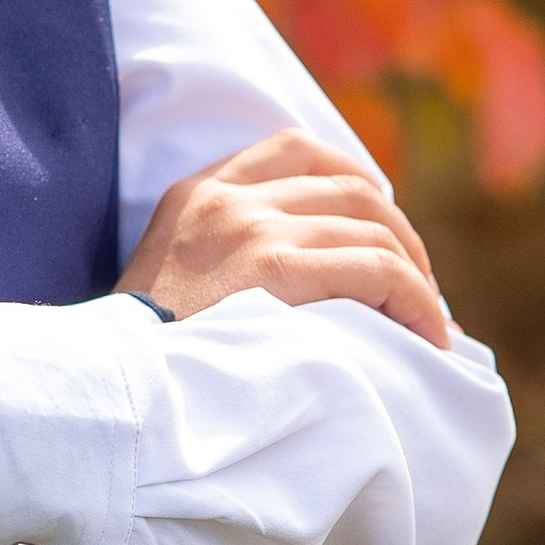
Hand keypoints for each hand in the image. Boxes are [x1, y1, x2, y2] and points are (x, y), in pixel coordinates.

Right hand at [120, 128, 450, 347]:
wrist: (115, 395)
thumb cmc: (147, 363)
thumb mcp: (170, 281)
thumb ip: (224, 256)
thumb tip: (317, 272)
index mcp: (196, 194)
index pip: (295, 148)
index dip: (354, 178)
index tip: (379, 225)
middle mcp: (225, 199)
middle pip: (350, 186)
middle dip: (401, 235)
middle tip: (419, 288)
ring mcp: (250, 228)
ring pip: (373, 227)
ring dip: (417, 276)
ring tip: (430, 323)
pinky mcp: (273, 269)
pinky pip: (377, 269)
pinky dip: (417, 299)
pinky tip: (429, 334)